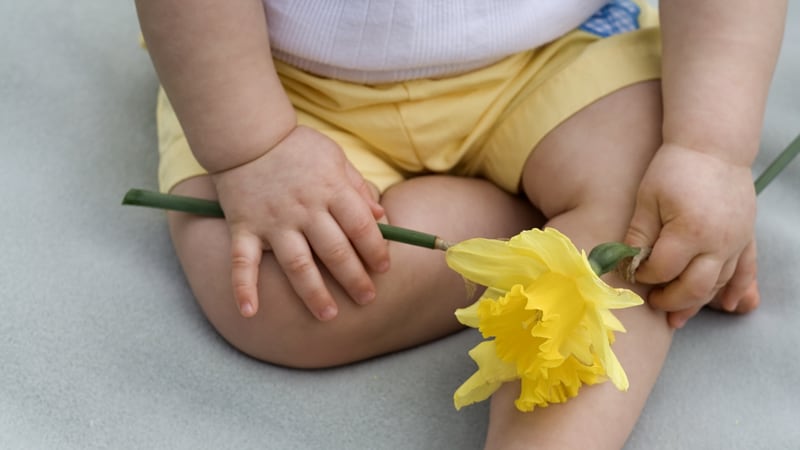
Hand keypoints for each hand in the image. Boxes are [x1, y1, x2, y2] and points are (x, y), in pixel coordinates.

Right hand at [211, 126, 389, 320]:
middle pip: (335, 251)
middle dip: (354, 279)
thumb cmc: (297, 148)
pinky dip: (243, 288)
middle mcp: (304, 209)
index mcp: (331, 190)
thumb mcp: (335, 157)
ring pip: (297, 265)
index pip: (361, 226)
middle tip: (368, 299)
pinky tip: (249, 312)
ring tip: (329, 316)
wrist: (247, 135)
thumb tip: (380, 215)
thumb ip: (357, 187)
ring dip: (314, 293)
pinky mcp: (244, 228)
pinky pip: (242, 262)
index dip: (376, 249)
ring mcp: (273, 221)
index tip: (384, 267)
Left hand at [625, 143, 756, 327]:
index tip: (633, 273)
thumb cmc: (674, 169)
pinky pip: (745, 272)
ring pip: (717, 285)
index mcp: (689, 231)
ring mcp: (737, 242)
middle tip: (652, 303)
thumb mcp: (647, 198)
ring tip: (676, 316)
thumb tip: (627, 266)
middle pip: (693, 287)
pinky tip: (726, 307)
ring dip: (696, 303)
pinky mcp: (747, 238)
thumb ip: (638, 235)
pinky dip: (736, 291)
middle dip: (670, 300)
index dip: (645, 276)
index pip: (663, 269)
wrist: (714, 146)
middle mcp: (718, 242)